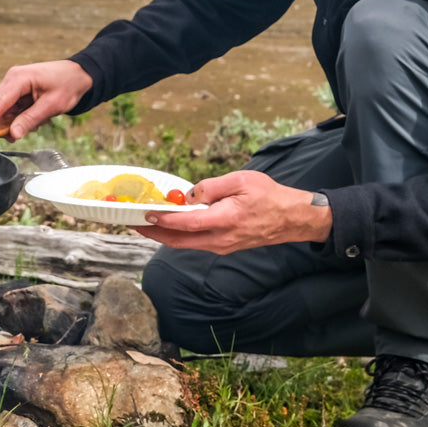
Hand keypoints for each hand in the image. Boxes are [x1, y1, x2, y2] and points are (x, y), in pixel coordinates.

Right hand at [0, 60, 92, 139]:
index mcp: (19, 78)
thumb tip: (12, 134)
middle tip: (25, 131)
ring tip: (39, 120)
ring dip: (16, 121)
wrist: (78, 75)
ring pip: (3, 110)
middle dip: (6, 123)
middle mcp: (12, 79)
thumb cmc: (67, 85)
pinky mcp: (16, 90)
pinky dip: (20, 116)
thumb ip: (30, 120)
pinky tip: (37, 115)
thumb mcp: (51, 106)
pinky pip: (11, 108)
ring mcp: (13, 84)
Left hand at [135, 170, 331, 252]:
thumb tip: (189, 194)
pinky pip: (196, 243)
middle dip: (154, 233)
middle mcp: (221, 239)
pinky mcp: (224, 246)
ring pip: (186, 244)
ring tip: (147, 224)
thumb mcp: (241, 180)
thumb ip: (212, 187)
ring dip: (164, 235)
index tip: (146, 214)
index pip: (186, 223)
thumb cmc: (270, 196)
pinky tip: (171, 225)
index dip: (163, 220)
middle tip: (134, 223)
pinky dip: (180, 235)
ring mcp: (222, 246)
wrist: (292, 218)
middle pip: (179, 241)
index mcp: (225, 220)